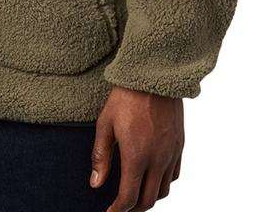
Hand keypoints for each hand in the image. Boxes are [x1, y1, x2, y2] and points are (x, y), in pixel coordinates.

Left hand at [91, 87, 183, 210]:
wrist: (153, 76)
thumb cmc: (125, 97)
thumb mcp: (105, 124)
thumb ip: (100, 156)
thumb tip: (95, 184)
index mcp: (137, 156)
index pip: (129, 198)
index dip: (117, 210)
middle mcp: (158, 159)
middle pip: (149, 199)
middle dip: (134, 208)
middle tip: (120, 206)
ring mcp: (172, 153)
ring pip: (165, 190)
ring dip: (150, 197)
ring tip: (136, 193)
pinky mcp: (180, 145)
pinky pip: (175, 174)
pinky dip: (164, 183)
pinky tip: (152, 176)